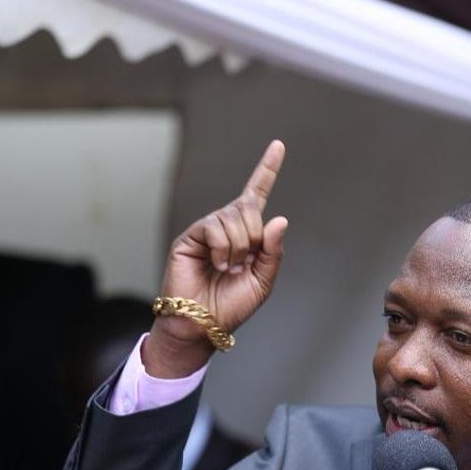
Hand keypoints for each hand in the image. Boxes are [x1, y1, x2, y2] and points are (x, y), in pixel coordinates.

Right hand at [145, 139, 288, 376]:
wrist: (203, 324)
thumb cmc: (231, 306)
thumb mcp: (263, 281)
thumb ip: (273, 251)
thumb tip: (279, 219)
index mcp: (247, 235)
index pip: (256, 195)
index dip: (267, 170)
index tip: (279, 146)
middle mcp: (226, 227)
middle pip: (249, 209)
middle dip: (254, 237)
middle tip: (243, 264)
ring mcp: (207, 230)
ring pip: (233, 217)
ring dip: (239, 247)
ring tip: (228, 269)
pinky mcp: (190, 237)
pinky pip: (215, 227)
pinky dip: (224, 248)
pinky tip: (219, 265)